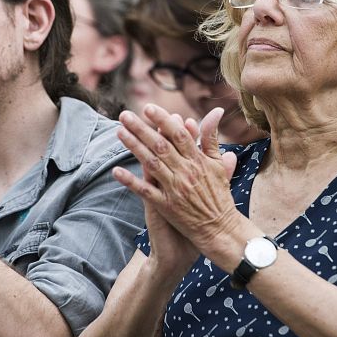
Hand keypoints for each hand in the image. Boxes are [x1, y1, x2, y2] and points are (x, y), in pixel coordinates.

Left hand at [113, 104, 240, 254]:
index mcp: (198, 161)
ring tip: (119, 132)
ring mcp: (175, 189)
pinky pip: (145, 191)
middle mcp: (186, 172)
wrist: (220, 229)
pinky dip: (131, 181)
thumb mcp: (217, 164)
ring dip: (134, 147)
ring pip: (152, 164)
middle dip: (142, 128)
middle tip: (125, 115)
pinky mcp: (166, 206)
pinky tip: (116, 171)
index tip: (148, 108)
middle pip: (161, 146)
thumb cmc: (219, 195)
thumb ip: (212, 137)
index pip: (179, 135)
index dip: (163, 120)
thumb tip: (216, 111)